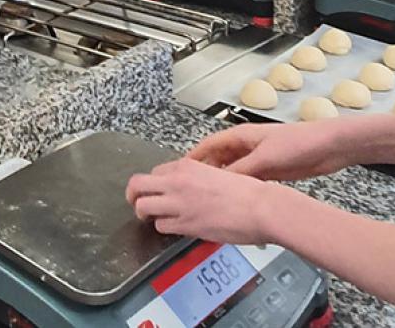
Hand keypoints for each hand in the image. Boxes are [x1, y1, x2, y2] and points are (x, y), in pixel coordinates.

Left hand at [126, 158, 278, 243]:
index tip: (156, 191)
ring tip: (151, 218)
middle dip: (133, 195)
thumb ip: (194, 178)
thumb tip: (183, 187)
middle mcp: (178, 182)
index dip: (153, 184)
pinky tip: (173, 227)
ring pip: (143, 207)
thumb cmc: (247, 192)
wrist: (261, 207)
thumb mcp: (214, 173)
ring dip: (145, 214)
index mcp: (186, 166)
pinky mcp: (186, 224)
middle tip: (136, 202)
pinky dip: (164, 228)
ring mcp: (179, 203)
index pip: (154, 172)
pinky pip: (161, 226)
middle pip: (137, 185)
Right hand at [187, 122, 351, 180]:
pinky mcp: (269, 170)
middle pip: (217, 159)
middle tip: (191, 188)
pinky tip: (233, 199)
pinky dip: (238, 188)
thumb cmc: (297, 143)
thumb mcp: (264, 158)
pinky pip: (247, 180)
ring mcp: (258, 159)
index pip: (208, 145)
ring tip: (207, 196)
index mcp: (241, 136)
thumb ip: (240, 170)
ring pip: (232, 171)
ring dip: (222, 181)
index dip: (193, 157)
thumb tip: (218, 183)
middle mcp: (246, 146)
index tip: (179, 170)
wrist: (328, 147)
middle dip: (204, 172)